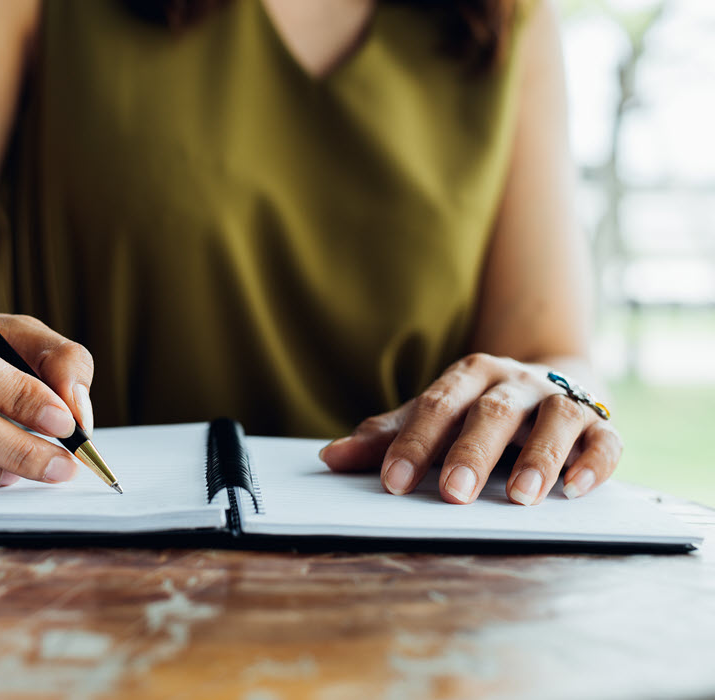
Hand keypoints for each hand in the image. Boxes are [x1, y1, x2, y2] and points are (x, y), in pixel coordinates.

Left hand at [320, 353, 622, 504]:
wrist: (550, 379)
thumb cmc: (478, 407)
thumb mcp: (434, 415)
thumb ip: (388, 436)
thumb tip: (330, 457)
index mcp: (468, 376)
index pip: (435, 407)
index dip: (413, 444)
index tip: (392, 483)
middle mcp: (514, 382)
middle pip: (491, 412)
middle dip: (471, 452)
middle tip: (453, 492)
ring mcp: (559, 398)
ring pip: (554, 419)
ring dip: (539, 457)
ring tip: (520, 497)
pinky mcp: (598, 422)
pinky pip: (603, 438)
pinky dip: (592, 461)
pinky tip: (575, 488)